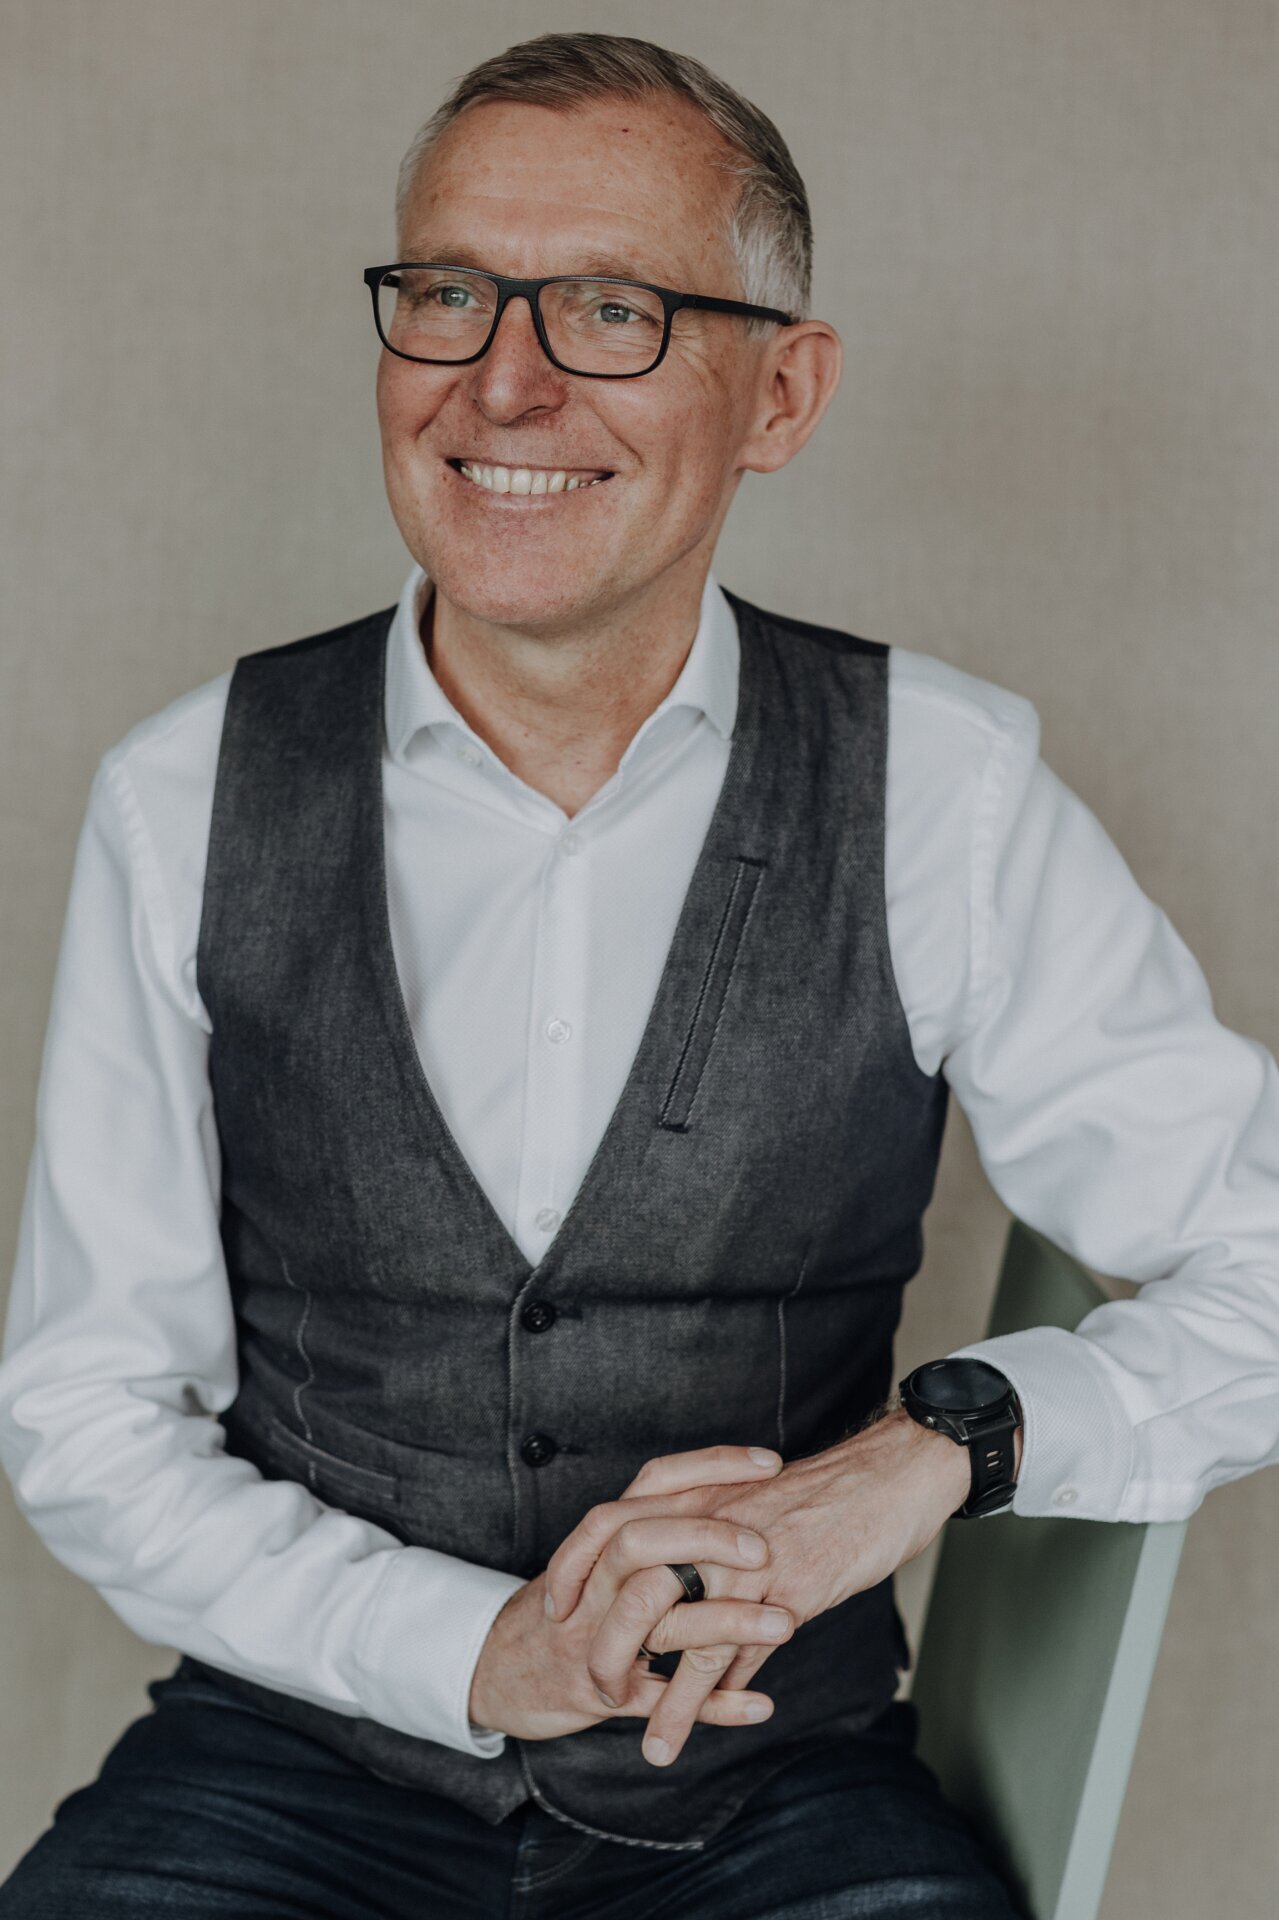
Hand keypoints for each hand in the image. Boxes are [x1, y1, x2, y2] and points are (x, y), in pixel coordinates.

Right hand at [467, 1443, 793, 1740]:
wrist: (496, 1667)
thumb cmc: (571, 1603)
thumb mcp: (601, 1553)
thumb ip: (657, 1522)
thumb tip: (739, 1489)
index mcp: (603, 1537)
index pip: (655, 1481)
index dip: (712, 1467)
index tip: (772, 1463)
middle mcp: (595, 1580)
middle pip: (641, 1541)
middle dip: (704, 1539)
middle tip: (763, 1548)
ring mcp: (595, 1637)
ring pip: (657, 1622)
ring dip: (724, 1623)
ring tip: (784, 1624)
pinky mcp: (600, 1692)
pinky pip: (660, 1699)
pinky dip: (711, 1706)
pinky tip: (759, 1705)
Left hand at [544, 1409, 975, 1766]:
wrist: (887, 1479)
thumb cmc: (826, 1491)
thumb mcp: (754, 1500)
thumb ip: (714, 1533)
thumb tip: (690, 1577)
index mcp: (696, 1494)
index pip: (612, 1524)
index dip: (576, 1564)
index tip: (558, 1603)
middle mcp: (709, 1524)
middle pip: (635, 1587)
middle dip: (610, 1644)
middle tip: (593, 1687)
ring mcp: (743, 1561)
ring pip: (684, 1634)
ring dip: (662, 1697)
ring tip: (651, 1742)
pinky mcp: (783, 1593)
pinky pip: (734, 1654)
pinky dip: (710, 1700)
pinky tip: (697, 1731)